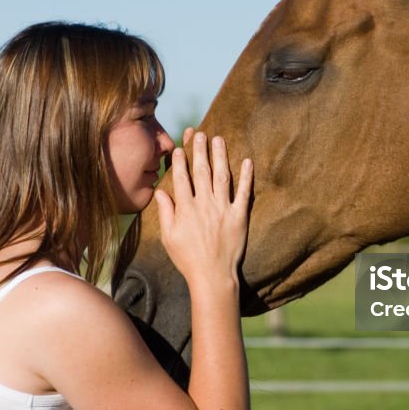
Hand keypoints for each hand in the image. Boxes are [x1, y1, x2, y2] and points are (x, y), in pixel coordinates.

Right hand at [154, 131, 252, 289]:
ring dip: (220, 156)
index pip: (182, 178)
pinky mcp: (239, 216)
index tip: (181, 146)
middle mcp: (204, 204)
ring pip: (222, 176)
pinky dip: (247, 176)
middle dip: (199, 150)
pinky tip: (247, 161)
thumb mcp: (169, 237)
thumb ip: (166, 212)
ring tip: (218, 139)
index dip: (181, 161)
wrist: (212, 276)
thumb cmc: (187, 259)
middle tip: (199, 133)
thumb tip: (160, 192)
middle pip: (201, 171)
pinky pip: (244, 192)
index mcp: (186, 209)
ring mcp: (223, 209)